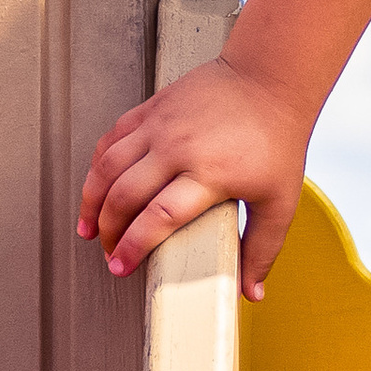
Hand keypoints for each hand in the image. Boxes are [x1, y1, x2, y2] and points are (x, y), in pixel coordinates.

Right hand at [76, 56, 312, 298]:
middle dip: (109, 231)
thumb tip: (251, 293)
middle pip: (124, 196)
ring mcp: (162, 124)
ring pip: (109, 166)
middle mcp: (178, 148)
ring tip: (90, 227)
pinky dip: (99, 165)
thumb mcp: (280, 200)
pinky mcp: (153, 107)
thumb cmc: (278, 139)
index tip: (121, 267)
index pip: (158, 218)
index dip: (132, 246)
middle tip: (109, 253)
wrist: (270, 77)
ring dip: (92, 200)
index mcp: (209, 173)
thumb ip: (262, 248)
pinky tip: (99, 185)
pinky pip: (113, 138)